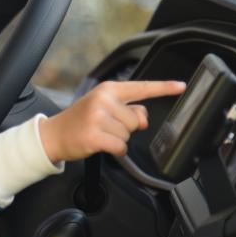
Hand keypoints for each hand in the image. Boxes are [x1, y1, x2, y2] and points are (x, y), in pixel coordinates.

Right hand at [40, 80, 185, 161]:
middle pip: (137, 120)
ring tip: (100, 134)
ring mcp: (97, 117)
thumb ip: (128, 110)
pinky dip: (115, 150)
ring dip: (118, 139)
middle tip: (105, 126)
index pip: (141, 88)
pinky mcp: (94, 135)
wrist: (53, 135)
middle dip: (125, 127)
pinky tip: (100, 144)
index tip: (181, 87)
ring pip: (128, 134)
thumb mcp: (103, 108)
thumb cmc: (81, 121)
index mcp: (108, 89)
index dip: (164, 88)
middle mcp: (103, 100)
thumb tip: (143, 121)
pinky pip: (121, 146)